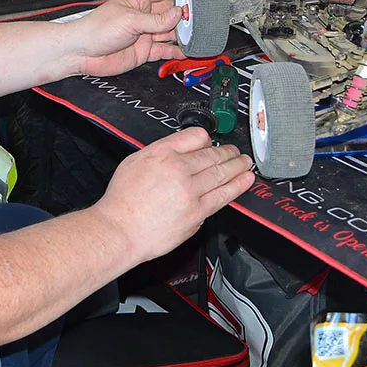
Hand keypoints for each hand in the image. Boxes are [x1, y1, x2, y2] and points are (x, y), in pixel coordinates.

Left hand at [64, 0, 186, 77]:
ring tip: (196, 34)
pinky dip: (176, 51)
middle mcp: (144, 16)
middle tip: (199, 17)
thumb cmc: (96, 29)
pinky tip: (185, 50)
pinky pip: (165, 50)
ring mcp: (145, 34)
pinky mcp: (144, 51)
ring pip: (170, 32)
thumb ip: (156, 20)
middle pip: (171, 12)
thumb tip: (178, 14)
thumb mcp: (130, 20)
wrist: (82, 53)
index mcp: (139, 0)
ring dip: (183, 33)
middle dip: (185, 14)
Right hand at [93, 128, 253, 264]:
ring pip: (221, 173)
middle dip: (229, 152)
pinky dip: (237, 186)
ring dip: (238, 166)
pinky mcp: (197, 212)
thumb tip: (183, 152)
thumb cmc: (122, 200)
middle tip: (237, 152)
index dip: (207, 139)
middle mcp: (177, 169)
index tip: (212, 143)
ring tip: (246, 163)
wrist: (120, 229)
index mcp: (161, 153)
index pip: (195, 136)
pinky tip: (245, 180)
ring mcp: (189, 191)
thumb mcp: (135, 162)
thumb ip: (161, 153)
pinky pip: (223, 196)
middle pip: (212, 155)